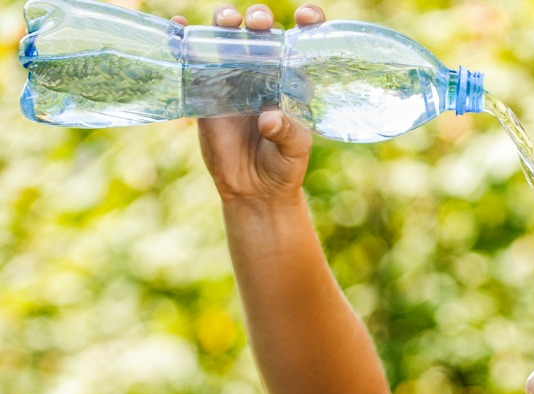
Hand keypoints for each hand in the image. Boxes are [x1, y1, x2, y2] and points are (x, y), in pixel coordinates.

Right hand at [171, 4, 326, 201]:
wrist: (252, 190)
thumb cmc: (283, 166)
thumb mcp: (295, 152)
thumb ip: (287, 133)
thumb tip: (268, 118)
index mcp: (293, 80)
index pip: (303, 42)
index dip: (308, 22)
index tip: (305, 16)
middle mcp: (265, 72)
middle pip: (262, 32)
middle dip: (260, 18)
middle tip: (258, 24)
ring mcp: (234, 78)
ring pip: (228, 39)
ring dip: (225, 21)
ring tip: (227, 21)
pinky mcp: (206, 90)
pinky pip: (195, 60)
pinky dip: (186, 39)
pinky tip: (180, 27)